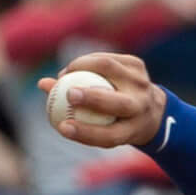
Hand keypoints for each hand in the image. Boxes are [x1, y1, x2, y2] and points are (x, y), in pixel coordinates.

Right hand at [36, 50, 168, 148]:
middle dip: (91, 97)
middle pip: (115, 102)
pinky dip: (89, 61)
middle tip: (68, 93)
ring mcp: (142, 83)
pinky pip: (108, 58)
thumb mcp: (98, 126)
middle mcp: (141, 107)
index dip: (84, 132)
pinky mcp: (138, 65)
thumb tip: (42, 84)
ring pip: (109, 68)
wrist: (153, 110)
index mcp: (133, 131)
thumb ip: (70, 113)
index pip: (108, 135)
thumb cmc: (114, 122)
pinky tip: (76, 66)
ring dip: (84, 67)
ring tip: (66, 73)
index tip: (62, 126)